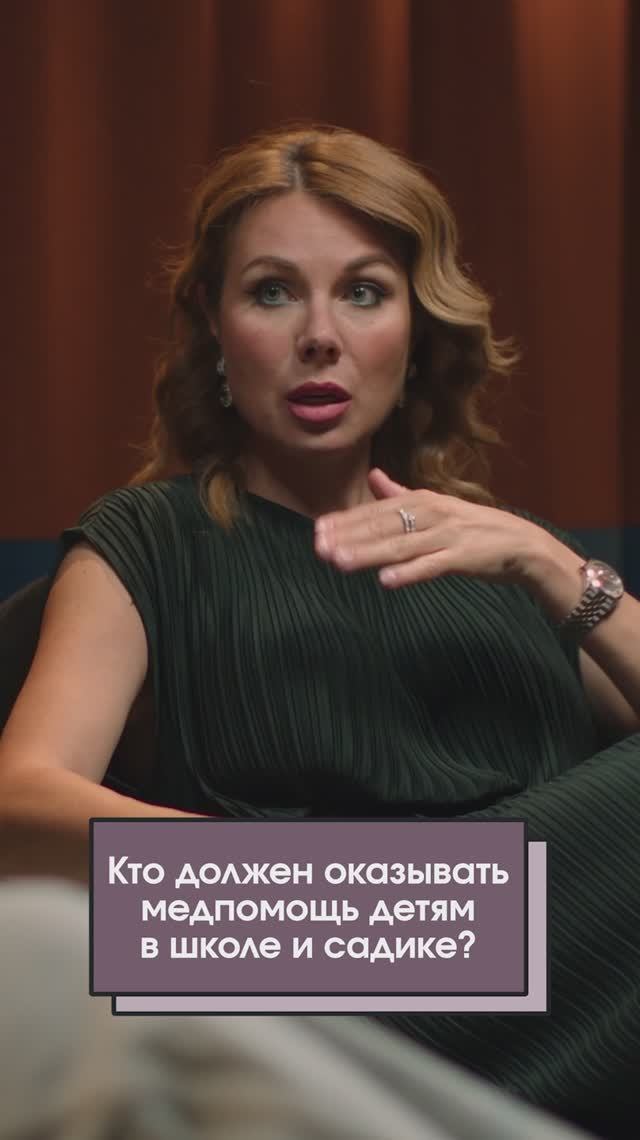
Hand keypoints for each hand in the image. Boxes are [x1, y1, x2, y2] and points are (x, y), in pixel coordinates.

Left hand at [314, 468, 580, 598]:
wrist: (521, 545)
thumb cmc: (473, 528)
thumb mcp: (436, 505)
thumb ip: (401, 494)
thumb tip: (373, 477)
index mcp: (422, 501)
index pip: (376, 511)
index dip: (346, 522)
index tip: (317, 531)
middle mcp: (431, 513)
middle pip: (383, 525)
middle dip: (349, 537)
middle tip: (318, 547)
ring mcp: (446, 535)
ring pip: (401, 545)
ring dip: (369, 553)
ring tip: (340, 563)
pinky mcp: (463, 558)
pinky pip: (432, 566)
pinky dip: (409, 573)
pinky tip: (386, 581)